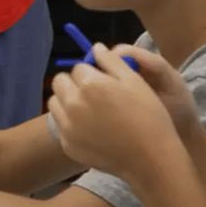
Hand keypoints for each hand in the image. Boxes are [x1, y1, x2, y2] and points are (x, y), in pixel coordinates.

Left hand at [47, 47, 185, 181]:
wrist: (150, 159)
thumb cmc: (148, 117)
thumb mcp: (135, 82)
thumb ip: (112, 61)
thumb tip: (96, 47)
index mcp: (90, 85)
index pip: (79, 67)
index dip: (92, 72)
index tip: (104, 82)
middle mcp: (73, 104)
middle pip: (61, 82)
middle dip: (74, 83)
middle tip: (93, 94)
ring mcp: (67, 126)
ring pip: (55, 102)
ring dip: (68, 101)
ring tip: (89, 110)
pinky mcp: (67, 144)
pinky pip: (60, 125)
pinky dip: (70, 123)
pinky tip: (90, 129)